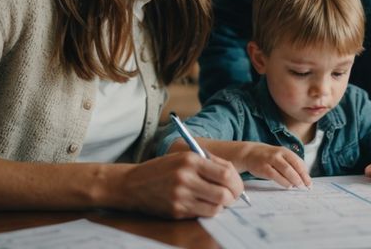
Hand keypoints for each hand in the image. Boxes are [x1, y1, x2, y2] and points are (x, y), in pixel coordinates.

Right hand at [117, 151, 243, 218]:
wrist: (132, 184)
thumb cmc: (162, 168)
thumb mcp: (184, 156)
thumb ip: (209, 162)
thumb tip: (233, 175)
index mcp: (191, 160)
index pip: (226, 173)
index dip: (237, 182)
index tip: (238, 186)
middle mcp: (186, 178)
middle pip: (224, 194)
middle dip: (233, 197)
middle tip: (232, 196)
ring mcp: (180, 197)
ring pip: (216, 208)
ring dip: (221, 206)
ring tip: (218, 200)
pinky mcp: (176, 211)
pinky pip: (202, 214)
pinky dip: (208, 210)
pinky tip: (204, 204)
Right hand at [239, 142, 311, 188]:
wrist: (250, 153)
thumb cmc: (269, 157)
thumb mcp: (281, 156)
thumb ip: (291, 164)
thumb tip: (304, 176)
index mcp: (285, 151)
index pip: (299, 162)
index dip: (305, 173)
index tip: (310, 182)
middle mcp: (279, 154)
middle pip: (294, 166)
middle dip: (302, 178)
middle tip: (306, 186)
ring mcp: (271, 160)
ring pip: (286, 170)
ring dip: (294, 180)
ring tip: (298, 187)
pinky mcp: (264, 168)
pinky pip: (276, 176)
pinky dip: (284, 182)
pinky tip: (288, 186)